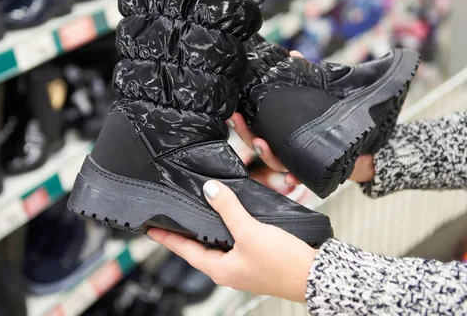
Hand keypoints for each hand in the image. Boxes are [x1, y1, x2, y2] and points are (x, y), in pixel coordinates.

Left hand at [148, 180, 316, 302]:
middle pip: (199, 248)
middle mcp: (229, 270)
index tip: (151, 229)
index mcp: (221, 269)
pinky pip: (235, 242)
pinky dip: (227, 229)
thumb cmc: (284, 263)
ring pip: (217, 244)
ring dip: (207, 229)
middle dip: (186, 233)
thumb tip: (210, 190)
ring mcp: (243, 266)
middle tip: (171, 219)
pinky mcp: (256, 260)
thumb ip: (229, 210)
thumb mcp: (251, 232)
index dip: (167, 238)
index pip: (185, 250)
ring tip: (195, 215)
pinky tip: (230, 219)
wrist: (315, 275)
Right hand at [228, 50, 374, 184]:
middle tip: (237, 120)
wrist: (358, 145)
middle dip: (246, 134)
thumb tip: (293, 54)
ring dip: (266, 154)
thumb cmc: (329, 120)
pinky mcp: (312, 171)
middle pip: (258, 145)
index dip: (241, 123)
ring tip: (261, 143)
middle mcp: (284, 149)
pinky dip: (295, 179)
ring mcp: (296, 162)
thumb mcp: (317, 97)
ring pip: (275, 162)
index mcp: (280, 134)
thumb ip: (304, 77)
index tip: (232, 112)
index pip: (254, 129)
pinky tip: (291, 179)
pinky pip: (301, 178)